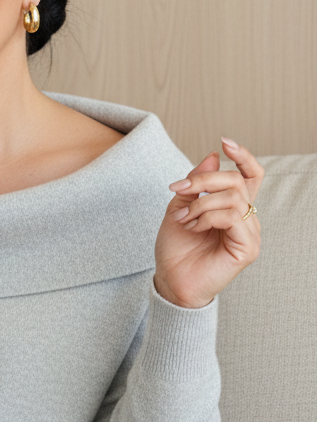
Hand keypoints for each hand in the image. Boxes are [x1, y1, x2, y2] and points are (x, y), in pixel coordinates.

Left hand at [153, 139, 263, 308]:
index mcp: (233, 207)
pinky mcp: (248, 248)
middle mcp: (246, 218)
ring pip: (233, 198)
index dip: (243, 156)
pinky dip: (208, 217)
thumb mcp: (180, 206)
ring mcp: (250, 233)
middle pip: (237, 181)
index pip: (250, 176)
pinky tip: (194, 227)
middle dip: (205, 179)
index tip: (224, 142)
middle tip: (180, 188)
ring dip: (201, 203)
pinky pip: (232, 217)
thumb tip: (214, 156)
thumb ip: (197, 183)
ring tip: (184, 218)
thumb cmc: (176, 247)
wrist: (170, 280)